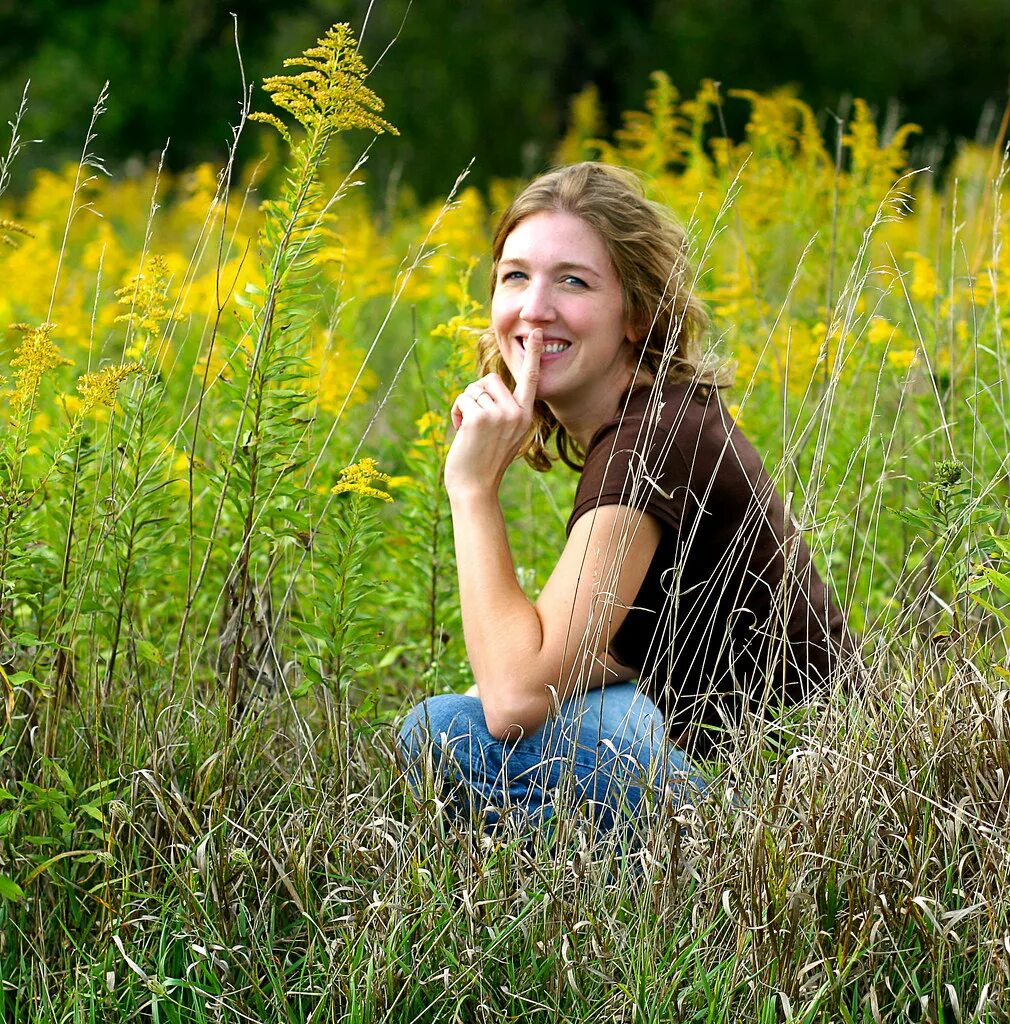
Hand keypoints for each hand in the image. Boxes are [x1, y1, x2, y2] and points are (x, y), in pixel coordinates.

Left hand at [443, 329, 541, 495]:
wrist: (475, 487)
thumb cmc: (483, 461)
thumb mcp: (502, 433)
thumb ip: (502, 410)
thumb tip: (485, 386)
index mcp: (525, 416)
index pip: (531, 379)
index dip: (532, 354)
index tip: (535, 332)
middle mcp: (518, 413)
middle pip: (490, 380)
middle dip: (476, 396)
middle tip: (474, 421)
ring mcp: (501, 415)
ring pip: (474, 390)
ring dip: (465, 407)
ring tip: (469, 431)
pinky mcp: (481, 418)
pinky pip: (463, 399)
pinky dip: (457, 413)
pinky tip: (462, 431)